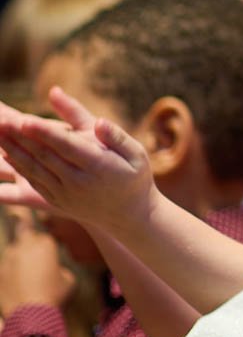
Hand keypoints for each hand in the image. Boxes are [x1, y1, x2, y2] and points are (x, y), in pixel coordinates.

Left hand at [0, 88, 154, 232]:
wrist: (130, 217)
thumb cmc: (135, 178)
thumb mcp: (136, 154)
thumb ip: (116, 136)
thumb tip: (99, 122)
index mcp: (98, 166)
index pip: (65, 146)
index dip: (44, 133)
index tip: (24, 119)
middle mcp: (78, 181)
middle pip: (44, 156)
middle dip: (20, 138)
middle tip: (0, 121)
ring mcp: (66, 193)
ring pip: (34, 169)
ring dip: (13, 150)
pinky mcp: (57, 201)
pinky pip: (35, 181)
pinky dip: (20, 166)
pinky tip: (7, 153)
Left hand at [0, 208, 75, 316]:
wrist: (30, 316)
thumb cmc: (53, 296)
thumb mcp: (69, 280)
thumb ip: (60, 268)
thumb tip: (53, 269)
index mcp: (44, 245)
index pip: (44, 237)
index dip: (45, 246)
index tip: (47, 255)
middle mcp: (24, 248)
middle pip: (23, 232)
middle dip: (27, 238)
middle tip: (31, 249)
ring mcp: (8, 260)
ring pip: (12, 252)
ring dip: (17, 258)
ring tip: (24, 275)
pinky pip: (5, 268)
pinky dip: (9, 274)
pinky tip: (16, 286)